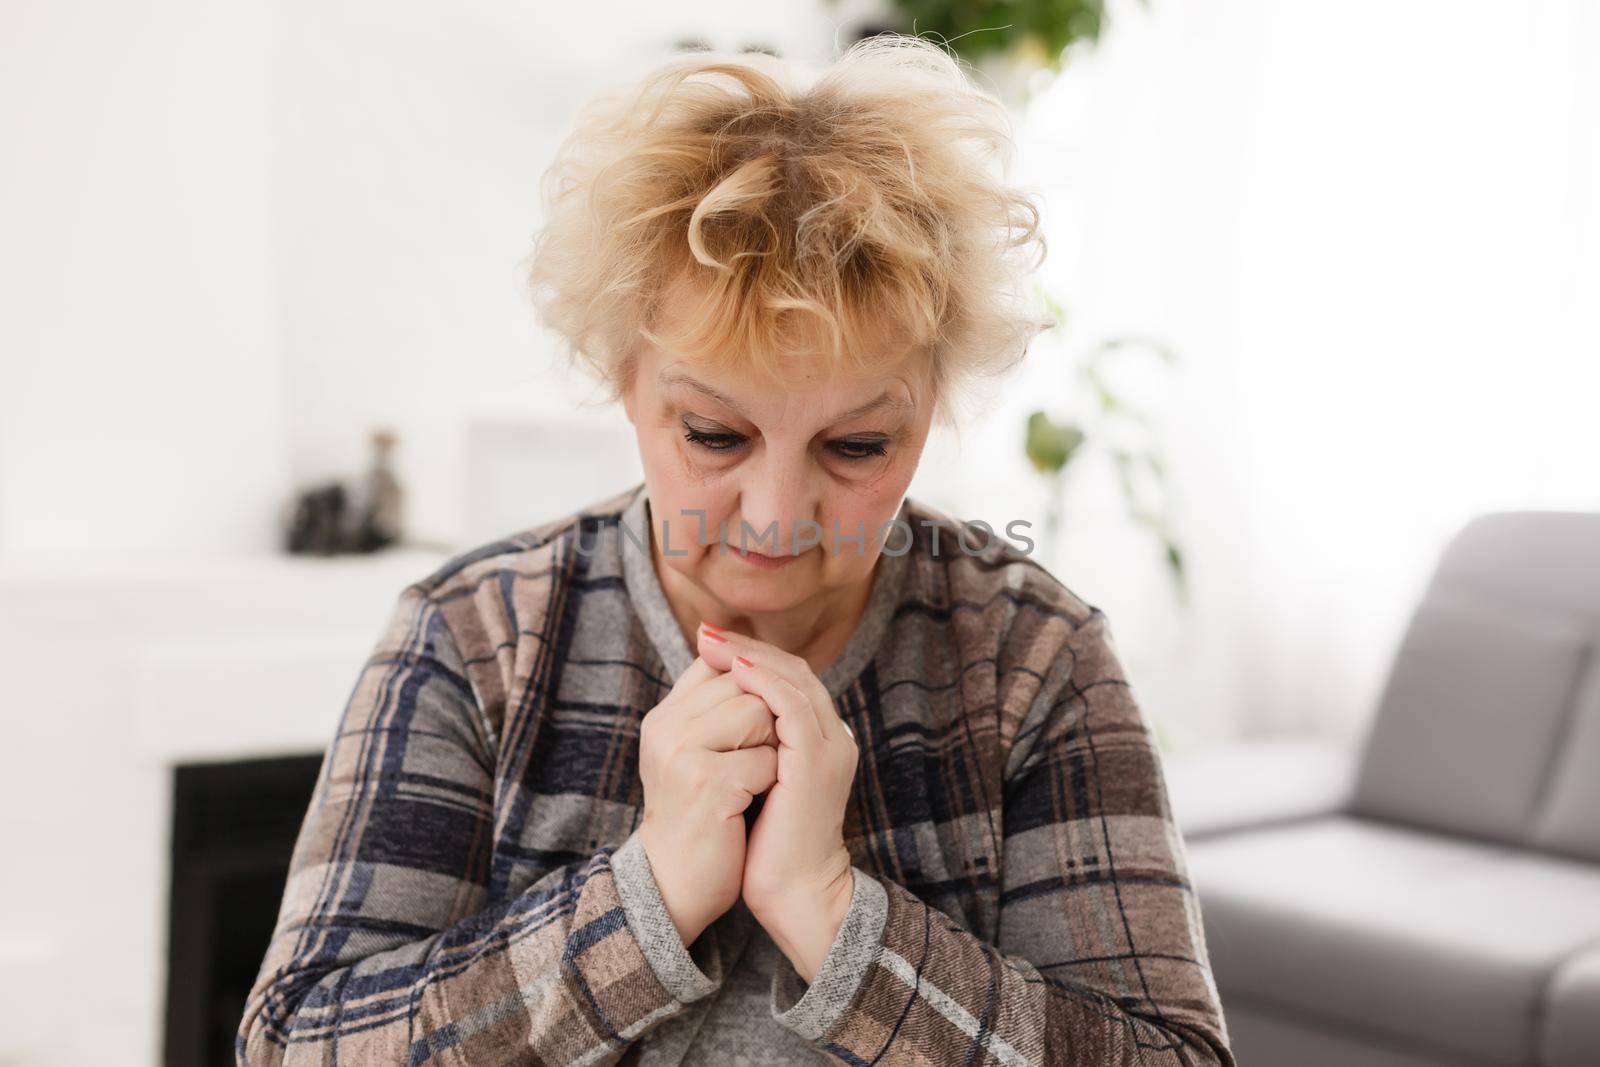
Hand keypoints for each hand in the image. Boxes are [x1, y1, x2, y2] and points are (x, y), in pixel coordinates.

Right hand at [637, 654, 778, 946]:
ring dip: (773, 747)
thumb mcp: (694, 753)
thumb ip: (714, 706)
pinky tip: (753, 803)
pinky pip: (767, 758)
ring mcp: (683, 754)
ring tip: (754, 779)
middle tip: (759, 758)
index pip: (718, 662)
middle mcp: (666, 728)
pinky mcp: (708, 784)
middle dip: (769, 718)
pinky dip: (772, 780)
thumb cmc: (699, 817)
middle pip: (745, 683)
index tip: (759, 724)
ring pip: (759, 714)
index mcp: (663, 716)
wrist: (677, 884)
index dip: (753, 683)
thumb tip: (752, 654)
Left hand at [695, 622, 857, 982]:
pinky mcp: (816, 761)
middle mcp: (833, 736)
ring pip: (794, 680)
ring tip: (712, 642)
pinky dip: (763, 682)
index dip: (751, 655)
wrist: (796, 892)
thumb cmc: (768, 846)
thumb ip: (749, 746)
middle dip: (747, 646)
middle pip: (794, 669)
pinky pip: (792, 707)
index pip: (789, 678)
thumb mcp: (757, 781)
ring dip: (750, 656)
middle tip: (707, 631)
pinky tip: (733, 670)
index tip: (710, 643)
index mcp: (820, 740)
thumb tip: (710, 714)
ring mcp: (830, 747)